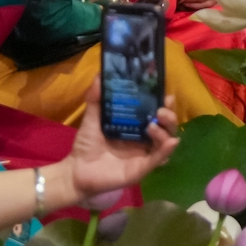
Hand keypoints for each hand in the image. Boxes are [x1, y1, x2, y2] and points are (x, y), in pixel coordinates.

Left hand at [57, 84, 179, 202]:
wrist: (75, 171)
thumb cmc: (86, 145)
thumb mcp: (92, 119)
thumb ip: (96, 99)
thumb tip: (99, 75)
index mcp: (136, 126)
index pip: (156, 112)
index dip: (163, 103)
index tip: (165, 94)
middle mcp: (144, 139)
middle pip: (166, 125)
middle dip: (169, 115)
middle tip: (161, 109)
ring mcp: (145, 154)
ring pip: (166, 140)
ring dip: (165, 130)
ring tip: (153, 124)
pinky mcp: (142, 168)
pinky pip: (158, 159)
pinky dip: (166, 150)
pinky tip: (170, 142)